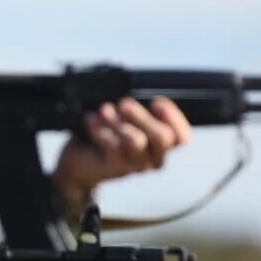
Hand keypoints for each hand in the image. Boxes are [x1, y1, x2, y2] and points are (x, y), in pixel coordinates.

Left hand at [52, 96, 190, 203]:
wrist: (79, 161)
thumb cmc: (106, 134)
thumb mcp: (125, 119)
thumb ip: (138, 110)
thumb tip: (139, 93)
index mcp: (160, 145)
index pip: (182, 137)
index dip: (174, 117)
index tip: (156, 102)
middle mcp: (152, 158)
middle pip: (163, 138)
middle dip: (143, 115)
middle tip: (124, 103)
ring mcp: (134, 165)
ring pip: (136, 140)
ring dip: (119, 121)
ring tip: (104, 110)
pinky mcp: (113, 167)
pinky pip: (112, 146)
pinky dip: (100, 128)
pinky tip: (91, 119)